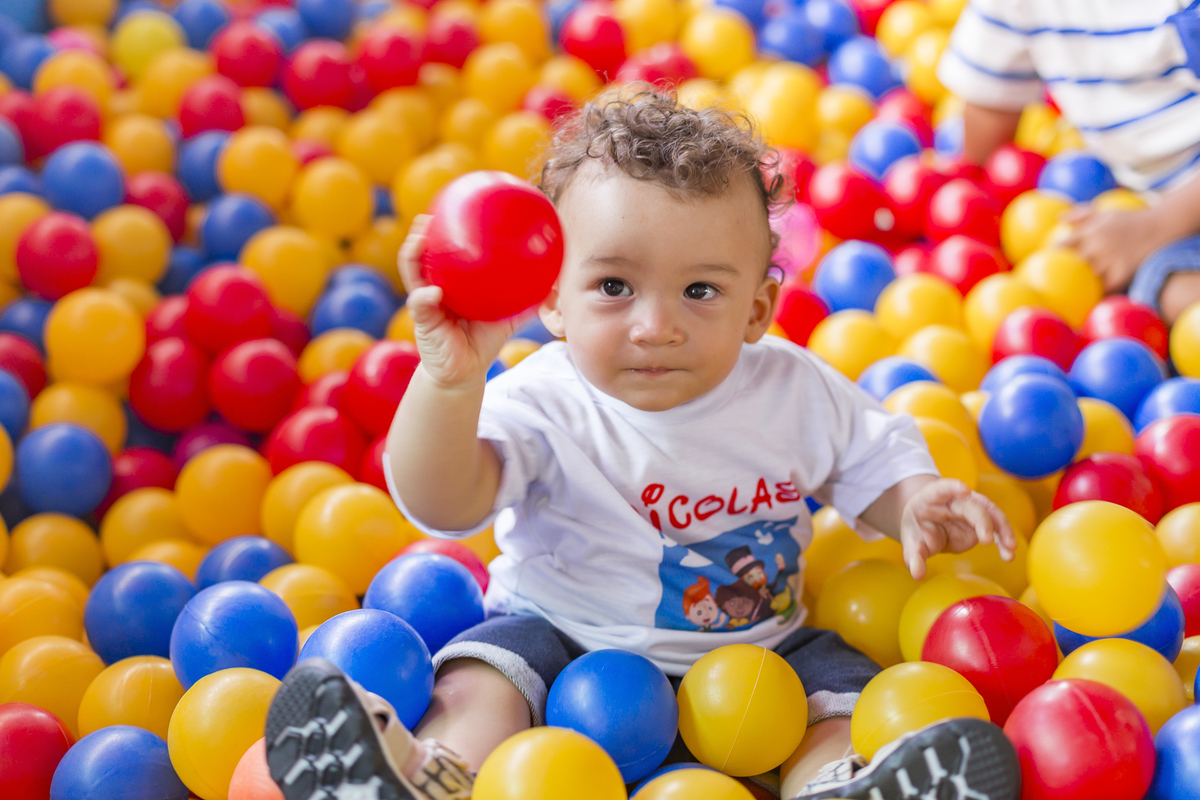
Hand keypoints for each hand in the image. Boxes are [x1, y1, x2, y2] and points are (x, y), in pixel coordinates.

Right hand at [399, 215, 535, 388]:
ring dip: (412, 254)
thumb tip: (555, 284)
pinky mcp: (423, 322)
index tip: (452, 207)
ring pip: (412, 273)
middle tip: (427, 216)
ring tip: (418, 239)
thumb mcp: (507, 317)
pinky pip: (420, 306)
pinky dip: (425, 298)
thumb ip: (528, 300)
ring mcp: (426, 303)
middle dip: (421, 233)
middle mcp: (434, 287)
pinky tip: (432, 293)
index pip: (444, 250)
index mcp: (451, 282)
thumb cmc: (483, 340)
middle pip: (421, 254)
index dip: (445, 229)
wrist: (464, 372)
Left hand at [899, 479, 1015, 579]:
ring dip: (1002, 529)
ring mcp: (970, 509)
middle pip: (971, 505)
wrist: (927, 525)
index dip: (952, 487)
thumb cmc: (917, 529)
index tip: (964, 489)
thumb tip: (917, 574)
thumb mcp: (911, 543)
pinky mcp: (981, 522)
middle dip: (981, 520)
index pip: (941, 488)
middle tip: (986, 540)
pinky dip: (1004, 539)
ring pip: (991, 513)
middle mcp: (954, 500)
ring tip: (1010, 548)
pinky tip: (1009, 554)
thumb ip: (913, 557)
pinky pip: (996, 528)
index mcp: (931, 498)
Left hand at [1059, 207, 1173, 292]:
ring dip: (1082, 283)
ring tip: (1072, 292)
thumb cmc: (1131, 220)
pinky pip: (1105, 287)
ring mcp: (1110, 260)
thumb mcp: (1106, 213)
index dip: (1055, 254)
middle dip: (1066, 271)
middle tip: (1057, 280)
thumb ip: (1082, 215)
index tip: (1050, 260)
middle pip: (1073, 264)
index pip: (1064, 245)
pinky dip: (1099, 292)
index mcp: (1091, 232)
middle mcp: (1098, 246)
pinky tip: (1093, 297)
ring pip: (1088, 277)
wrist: (1161, 226)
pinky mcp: (1122, 272)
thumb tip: (1060, 218)